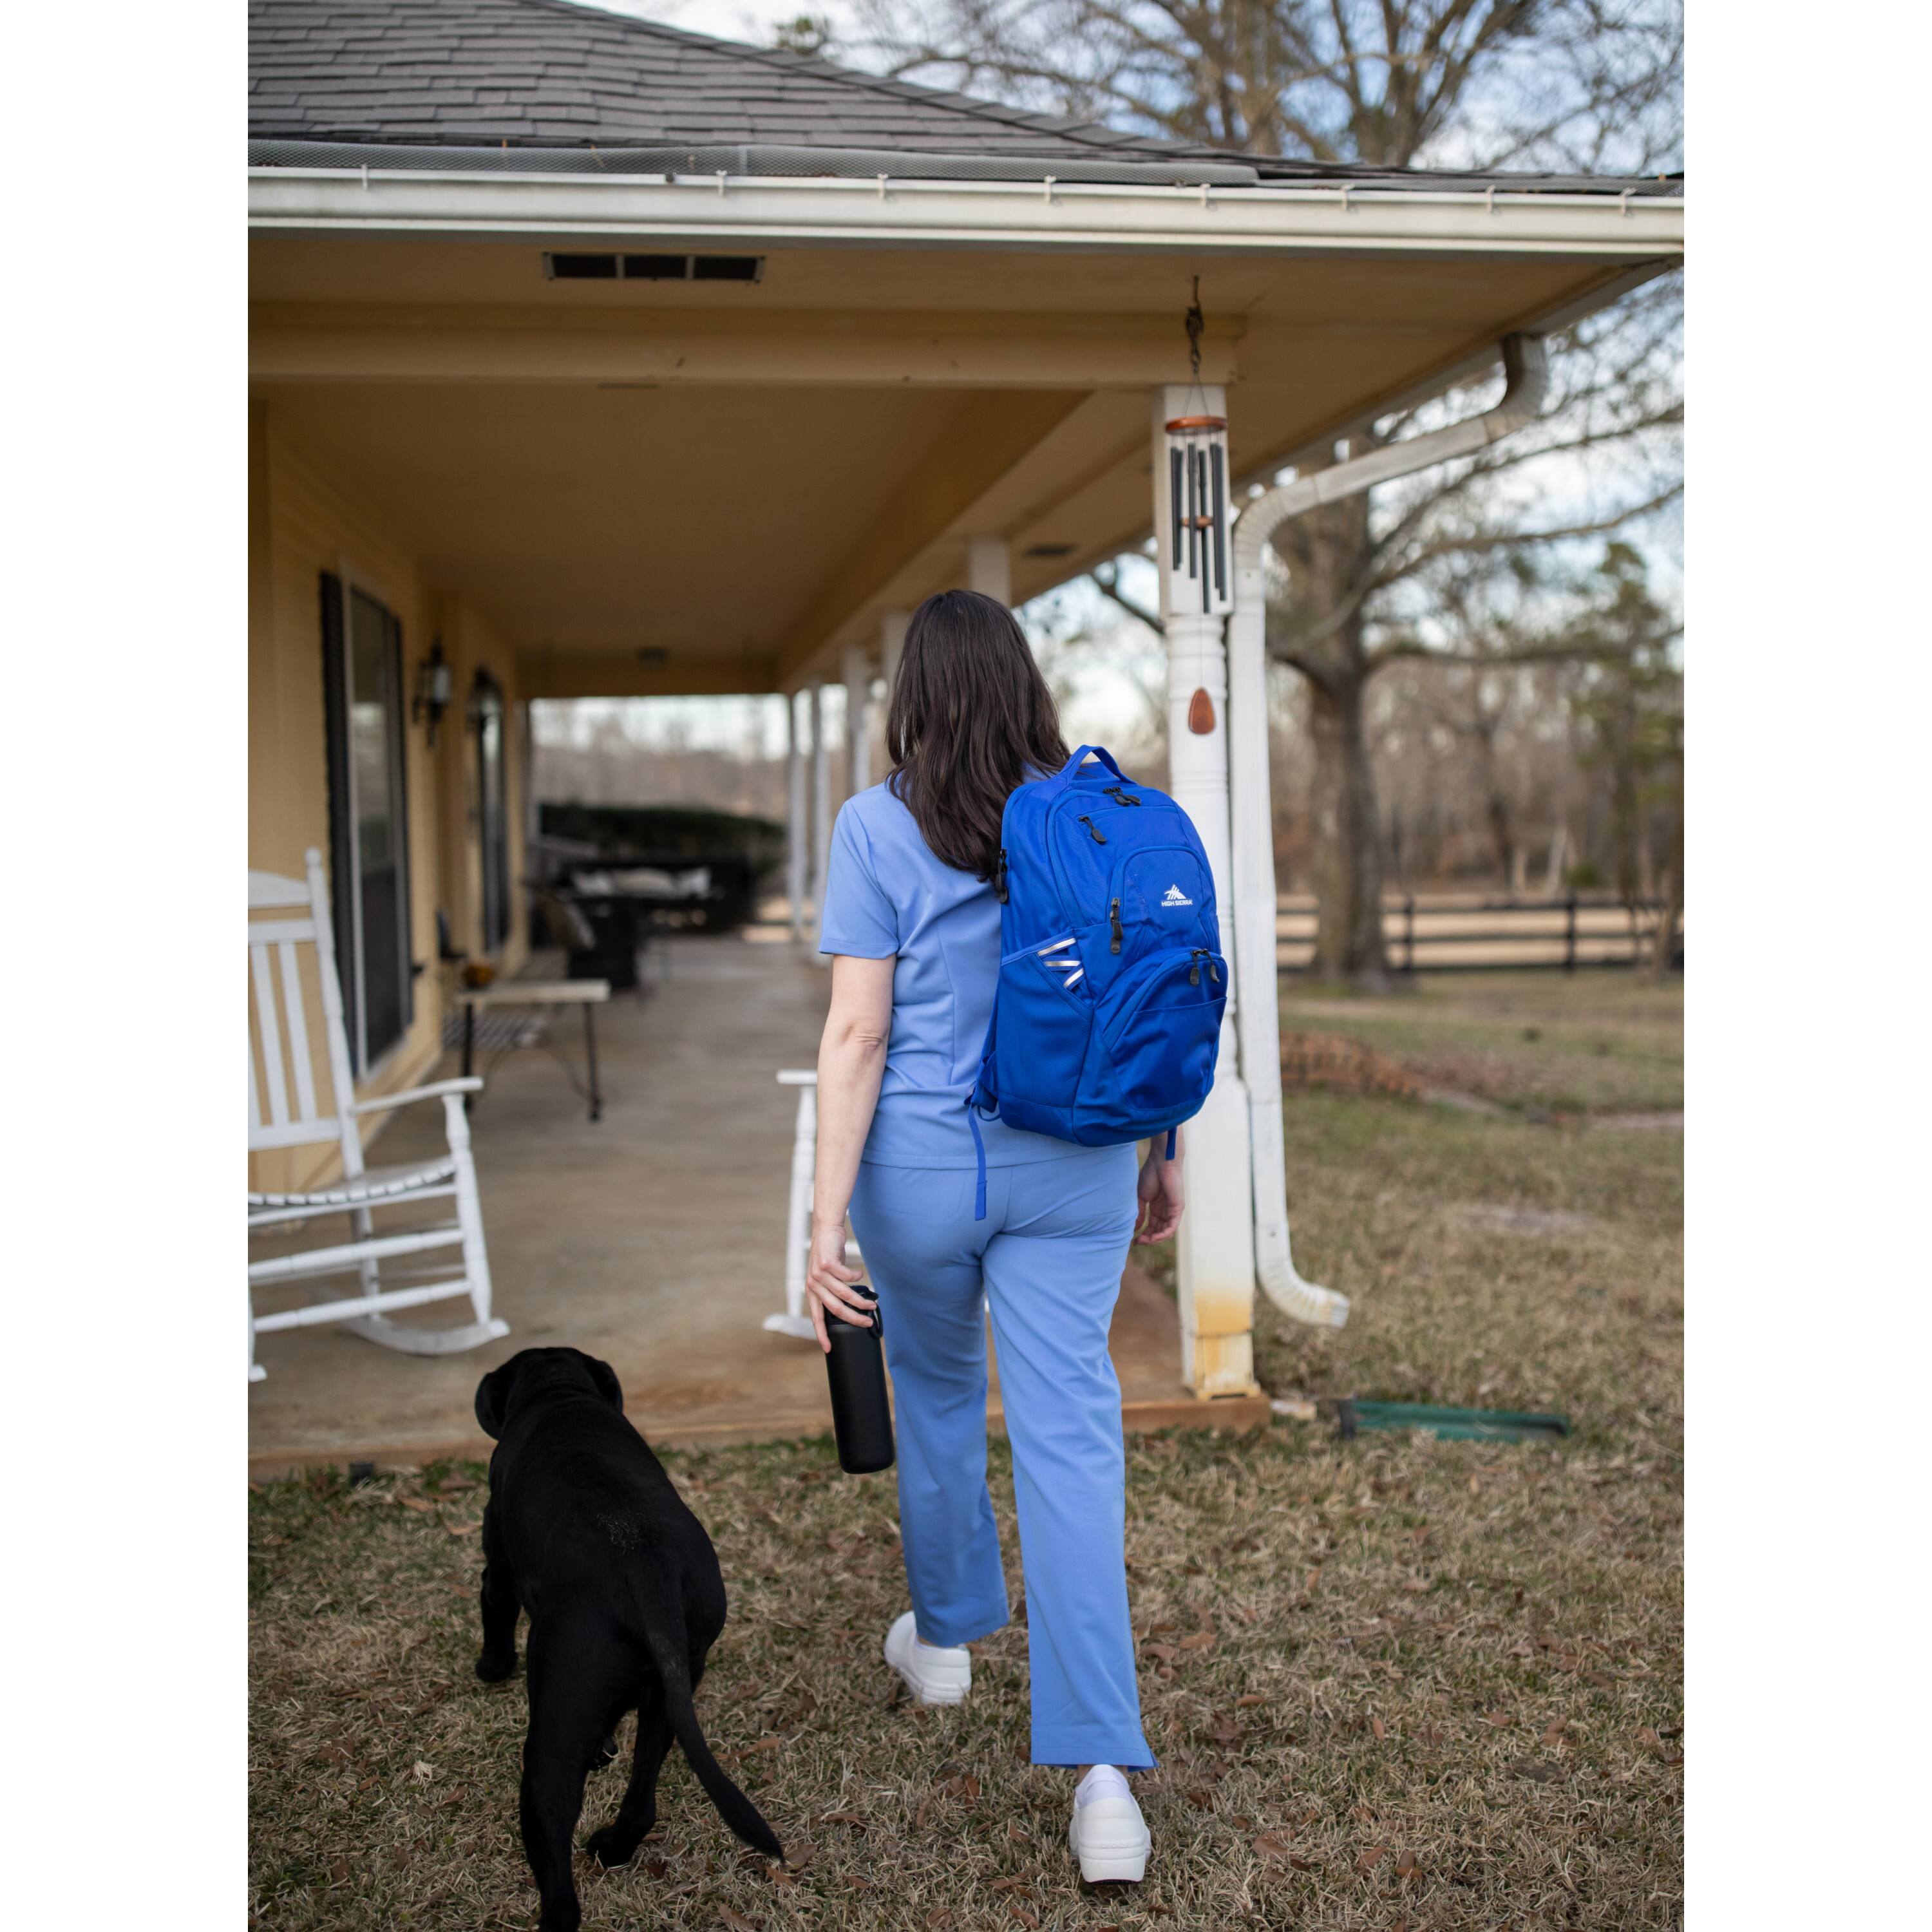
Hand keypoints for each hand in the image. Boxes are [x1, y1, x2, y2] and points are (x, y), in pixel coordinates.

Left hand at [805, 1215, 873, 1353]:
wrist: (825, 1229)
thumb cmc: (829, 1255)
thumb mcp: (827, 1276)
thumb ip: (832, 1291)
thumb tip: (848, 1307)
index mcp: (812, 1292)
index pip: (816, 1318)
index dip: (822, 1334)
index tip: (828, 1349)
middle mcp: (813, 1285)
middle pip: (835, 1309)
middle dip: (853, 1318)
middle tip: (868, 1323)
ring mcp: (818, 1274)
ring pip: (844, 1294)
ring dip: (860, 1300)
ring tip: (872, 1303)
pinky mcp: (827, 1263)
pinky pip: (846, 1277)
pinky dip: (857, 1277)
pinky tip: (861, 1274)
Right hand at [1133, 1149, 1184, 1244]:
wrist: (1161, 1162)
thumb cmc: (1150, 1175)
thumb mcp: (1141, 1197)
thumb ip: (1139, 1213)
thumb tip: (1134, 1229)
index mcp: (1157, 1207)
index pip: (1152, 1226)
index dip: (1143, 1235)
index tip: (1133, 1241)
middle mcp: (1166, 1211)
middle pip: (1159, 1231)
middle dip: (1148, 1239)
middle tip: (1137, 1242)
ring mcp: (1173, 1210)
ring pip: (1166, 1232)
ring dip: (1155, 1239)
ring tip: (1143, 1241)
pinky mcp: (1178, 1209)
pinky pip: (1172, 1227)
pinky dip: (1163, 1234)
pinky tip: (1153, 1238)